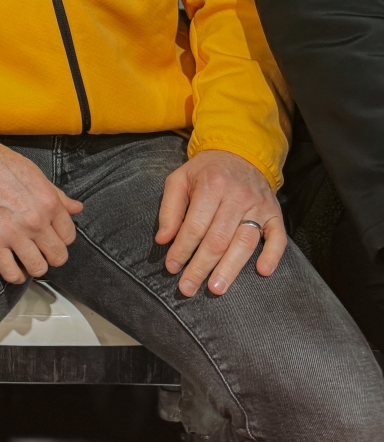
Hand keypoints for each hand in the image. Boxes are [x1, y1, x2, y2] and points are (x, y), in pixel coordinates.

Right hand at [0, 128, 81, 283]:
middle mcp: (35, 221)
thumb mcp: (34, 173)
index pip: (69, 236)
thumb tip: (77, 208)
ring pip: (38, 268)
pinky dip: (16, 275)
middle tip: (42, 249)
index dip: (61, 237)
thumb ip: (58, 195)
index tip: (52, 236)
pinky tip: (14, 267)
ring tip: (28, 257)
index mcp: (49, 202)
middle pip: (58, 256)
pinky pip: (11, 273)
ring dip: (35, 265)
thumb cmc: (0, 163)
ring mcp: (14, 233)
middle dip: (52, 254)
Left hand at [156, 149, 285, 296]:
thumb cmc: (206, 171)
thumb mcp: (180, 179)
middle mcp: (237, 196)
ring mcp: (259, 206)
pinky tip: (262, 271)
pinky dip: (272, 255)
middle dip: (200, 267)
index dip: (181, 249)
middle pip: (218, 239)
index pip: (195, 226)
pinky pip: (278, 238)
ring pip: (244, 243)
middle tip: (187, 289)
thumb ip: (169, 209)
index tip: (171, 267)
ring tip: (216, 288)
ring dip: (230, 269)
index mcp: (212, 185)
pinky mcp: (275, 214)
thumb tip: (163, 239)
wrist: (240, 153)